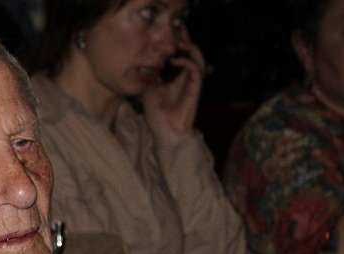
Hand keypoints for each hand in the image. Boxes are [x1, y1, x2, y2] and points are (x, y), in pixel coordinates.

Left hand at [142, 27, 205, 145]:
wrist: (164, 132)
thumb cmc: (156, 114)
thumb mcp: (149, 89)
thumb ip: (150, 74)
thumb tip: (145, 61)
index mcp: (177, 78)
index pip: (181, 55)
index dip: (178, 44)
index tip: (169, 34)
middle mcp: (187, 78)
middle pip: (192, 53)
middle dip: (186, 40)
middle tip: (177, 31)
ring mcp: (192, 83)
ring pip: (198, 58)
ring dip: (191, 47)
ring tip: (179, 42)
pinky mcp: (195, 88)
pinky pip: (196, 69)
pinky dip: (187, 61)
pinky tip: (175, 60)